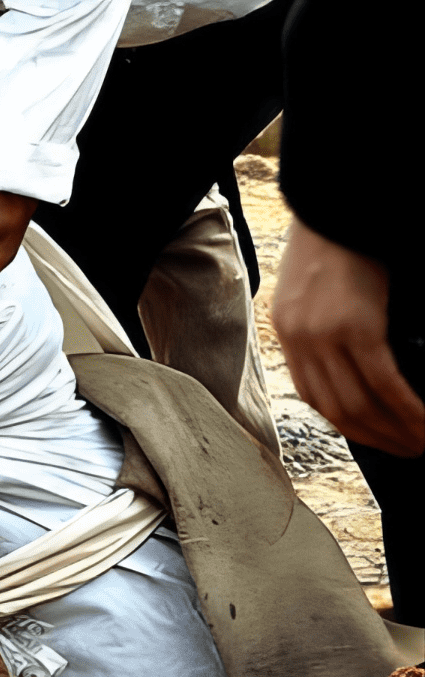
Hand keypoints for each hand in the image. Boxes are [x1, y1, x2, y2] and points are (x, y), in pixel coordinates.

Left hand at [274, 217, 424, 457]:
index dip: (350, 426)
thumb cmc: (337, 241)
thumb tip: (355, 361)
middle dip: (377, 438)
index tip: (378, 439)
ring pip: (361, 403)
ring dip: (396, 430)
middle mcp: (300, 342)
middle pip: (338, 410)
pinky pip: (383, 382)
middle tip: (410, 450)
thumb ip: (326, 327)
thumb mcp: (316, 289)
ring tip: (423, 442)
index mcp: (289, 336)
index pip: (317, 398)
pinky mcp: (357, 327)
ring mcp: (326, 337)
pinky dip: (406, 408)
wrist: (336, 201)